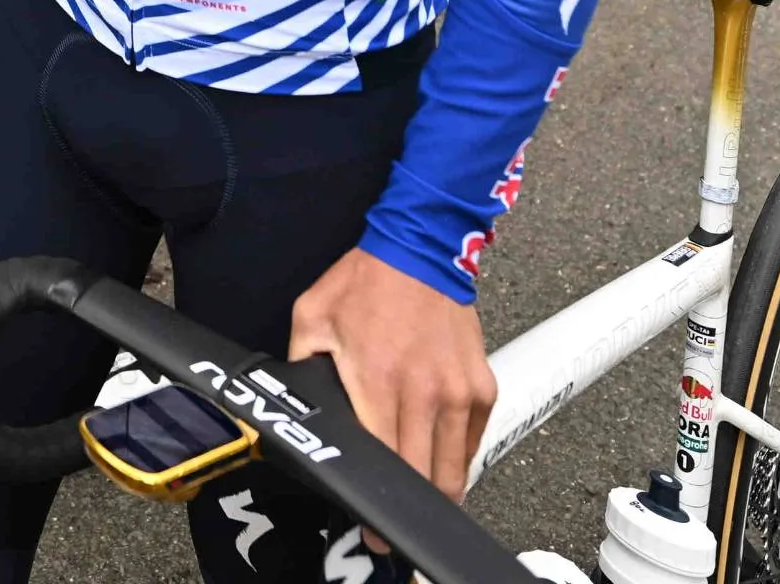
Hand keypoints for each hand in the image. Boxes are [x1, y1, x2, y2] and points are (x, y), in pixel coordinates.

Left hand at [288, 247, 494, 506]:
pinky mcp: (482, 386)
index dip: (378, 504)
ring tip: (417, 503)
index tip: (371, 533)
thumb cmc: (362, 283)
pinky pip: (472, 441)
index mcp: (379, 382)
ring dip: (437, 491)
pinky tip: (436, 458)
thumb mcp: (310, 320)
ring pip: (455, 469)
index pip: (385, 463)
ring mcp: (460, 392)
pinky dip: (456, 457)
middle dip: (408, 511)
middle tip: (391, 532)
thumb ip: (302, 369)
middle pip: (425, 478)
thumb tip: (297, 409)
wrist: (419, 247)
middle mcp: (426, 393)